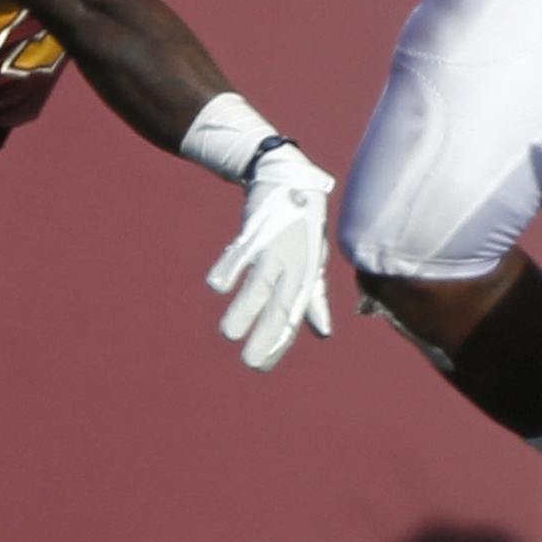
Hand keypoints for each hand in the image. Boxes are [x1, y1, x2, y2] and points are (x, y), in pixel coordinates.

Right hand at [205, 142, 335, 370]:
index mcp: (307, 275)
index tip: (262, 365)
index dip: (279, 342)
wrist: (290, 177)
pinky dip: (231, 267)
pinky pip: (242, 250)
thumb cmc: (304, 226)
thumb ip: (314, 298)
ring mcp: (275, 246)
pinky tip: (217, 287)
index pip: (294, 316)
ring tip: (229, 334)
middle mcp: (294, 264)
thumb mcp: (315, 262)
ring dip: (246, 309)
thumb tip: (323, 333)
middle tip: (250, 363)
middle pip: (279, 305)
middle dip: (265, 335)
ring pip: (260, 282)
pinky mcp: (257, 227)